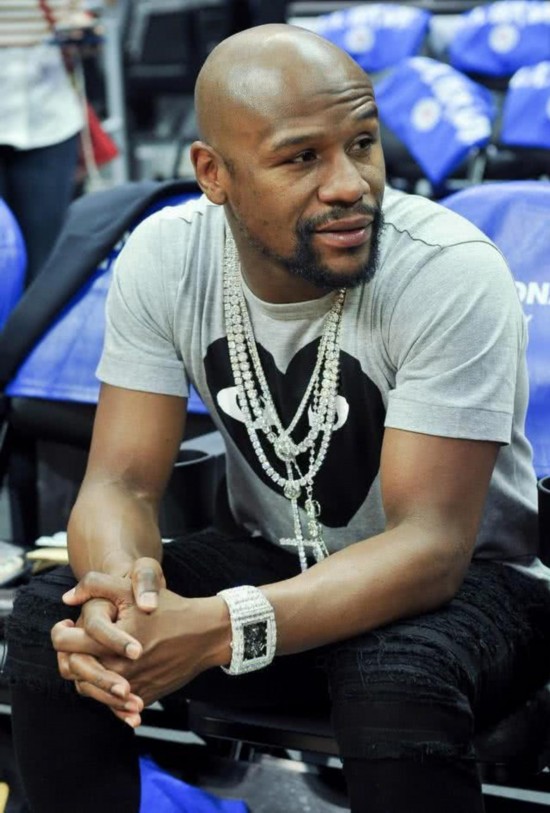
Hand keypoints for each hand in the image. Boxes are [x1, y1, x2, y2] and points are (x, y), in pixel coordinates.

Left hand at [53, 570, 229, 726]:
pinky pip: (113, 702)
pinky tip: (113, 673)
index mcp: (108, 643)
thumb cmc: (168, 609)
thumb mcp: (130, 588)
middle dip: (70, 656)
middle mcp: (117, 670)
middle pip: (72, 671)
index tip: (68, 626)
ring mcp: (130, 688)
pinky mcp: (143, 698)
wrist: (205, 634)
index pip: (64, 645)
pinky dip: (108, 691)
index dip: (61, 633)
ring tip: (92, 656)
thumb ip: (95, 585)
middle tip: (77, 643)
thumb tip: (67, 598)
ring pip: (89, 689)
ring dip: (86, 674)